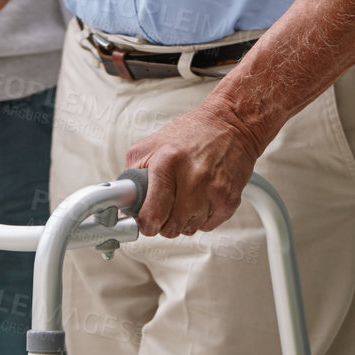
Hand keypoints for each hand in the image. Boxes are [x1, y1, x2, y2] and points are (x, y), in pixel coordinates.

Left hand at [125, 96, 261, 238]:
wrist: (230, 124)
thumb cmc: (192, 133)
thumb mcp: (151, 144)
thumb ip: (133, 173)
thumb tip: (123, 201)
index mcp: (167, 161)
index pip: (152, 214)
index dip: (145, 224)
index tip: (145, 223)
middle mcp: (191, 177)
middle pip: (170, 228)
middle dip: (164, 222)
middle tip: (164, 206)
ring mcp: (213, 191)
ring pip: (188, 230)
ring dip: (183, 220)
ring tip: (185, 195)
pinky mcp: (229, 200)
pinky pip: (207, 226)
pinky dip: (202, 217)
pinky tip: (201, 197)